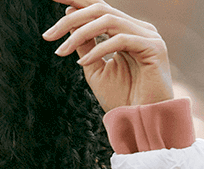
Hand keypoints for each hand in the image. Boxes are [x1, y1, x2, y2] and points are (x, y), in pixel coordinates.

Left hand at [43, 0, 173, 112]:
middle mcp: (139, 28)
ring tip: (60, 51)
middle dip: (71, 20)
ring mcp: (149, 36)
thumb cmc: (121, 99)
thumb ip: (84, 44)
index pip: (99, 8)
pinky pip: (120, 39)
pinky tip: (82, 64)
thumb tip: (68, 18)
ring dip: (79, 34)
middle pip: (100, 9)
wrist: (142, 121)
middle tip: (48, 35)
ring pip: (108, 20)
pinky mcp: (155, 48)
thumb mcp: (94, 68)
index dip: (76, 0)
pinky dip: (98, 49)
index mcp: (126, 30)